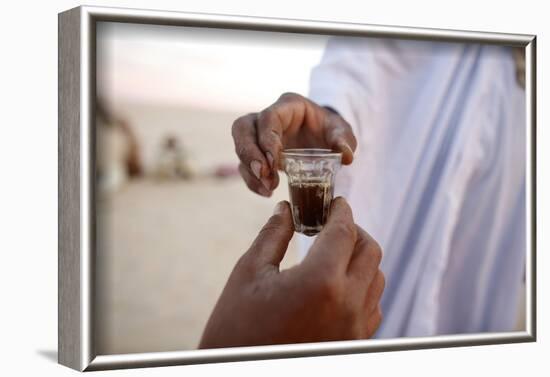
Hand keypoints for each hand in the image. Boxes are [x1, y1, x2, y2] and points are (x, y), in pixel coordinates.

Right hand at [198, 198, 383, 348]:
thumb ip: (272, 235)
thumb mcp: (248, 274)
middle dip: (353, 232)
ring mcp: (354, 330)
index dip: (341, 211)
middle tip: (332, 225)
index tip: (336, 202)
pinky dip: (362, 288)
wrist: (238, 372)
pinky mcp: (353, 345)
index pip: (344, 232)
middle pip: (370, 252)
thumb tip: (286, 210)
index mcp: (320, 282)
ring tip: (333, 255)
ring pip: (376, 280)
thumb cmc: (236, 329)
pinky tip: (337, 286)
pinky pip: (372, 307)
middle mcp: (347, 306)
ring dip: (360, 260)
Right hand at [232, 93, 356, 196]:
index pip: (268, 118)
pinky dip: (252, 181)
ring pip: (240, 147)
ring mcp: (258, 135)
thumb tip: (346, 156)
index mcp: (287, 106)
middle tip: (263, 174)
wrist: (322, 138)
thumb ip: (344, 140)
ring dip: (250, 170)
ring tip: (268, 188)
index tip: (274, 161)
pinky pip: (245, 165)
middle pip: (242, 128)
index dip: (267, 139)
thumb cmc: (330, 130)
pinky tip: (266, 192)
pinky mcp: (256, 153)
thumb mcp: (341, 131)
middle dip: (249, 153)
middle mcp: (267, 117)